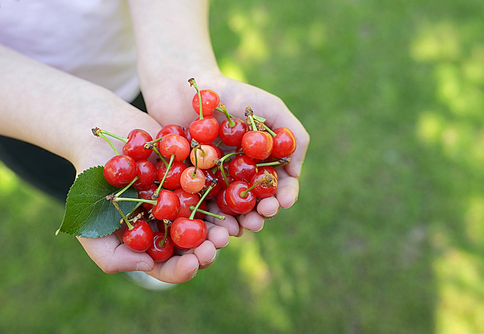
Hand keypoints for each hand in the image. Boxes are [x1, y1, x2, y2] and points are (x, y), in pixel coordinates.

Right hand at [69, 97, 229, 283]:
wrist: (102, 138)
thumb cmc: (91, 182)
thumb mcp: (89, 226)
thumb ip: (111, 256)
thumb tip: (146, 266)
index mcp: (149, 243)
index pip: (168, 267)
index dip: (182, 270)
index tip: (192, 263)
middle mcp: (171, 226)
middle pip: (194, 247)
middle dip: (208, 250)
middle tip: (217, 243)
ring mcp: (185, 202)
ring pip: (209, 221)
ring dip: (222, 228)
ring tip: (228, 227)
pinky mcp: (195, 178)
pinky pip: (214, 191)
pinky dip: (225, 198)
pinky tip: (233, 200)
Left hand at [145, 74, 309, 236]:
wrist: (187, 88)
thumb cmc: (233, 94)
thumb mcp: (271, 108)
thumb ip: (293, 135)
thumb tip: (296, 174)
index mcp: (263, 163)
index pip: (280, 185)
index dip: (285, 195)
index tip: (283, 201)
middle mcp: (243, 177)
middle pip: (257, 203)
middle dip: (262, 214)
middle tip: (260, 217)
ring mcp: (218, 183)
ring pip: (232, 211)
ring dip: (239, 223)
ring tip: (240, 227)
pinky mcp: (193, 186)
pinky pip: (203, 208)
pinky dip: (210, 220)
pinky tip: (216, 224)